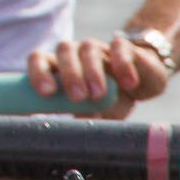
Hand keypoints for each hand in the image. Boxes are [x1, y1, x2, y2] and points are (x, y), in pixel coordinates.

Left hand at [26, 35, 169, 118]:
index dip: (38, 73)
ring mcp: (98, 48)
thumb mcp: (95, 113)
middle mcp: (75, 53)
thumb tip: (76, 132)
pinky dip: (122, 64)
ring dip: (92, 71)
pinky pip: (119, 47)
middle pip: (64, 50)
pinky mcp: (123, 47)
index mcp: (59, 67)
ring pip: (88, 48)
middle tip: (77, 97)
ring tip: (98, 94)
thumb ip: (84, 118)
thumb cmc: (108, 101)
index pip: (39, 59)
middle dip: (69, 74)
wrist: (141, 83)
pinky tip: (128, 83)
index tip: (46, 93)